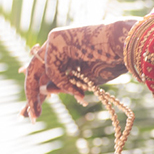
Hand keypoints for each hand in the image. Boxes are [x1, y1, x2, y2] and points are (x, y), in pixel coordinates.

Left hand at [20, 19, 137, 117]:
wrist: (127, 45)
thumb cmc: (112, 62)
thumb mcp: (85, 81)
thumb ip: (64, 85)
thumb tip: (44, 91)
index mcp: (64, 55)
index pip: (43, 75)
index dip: (37, 93)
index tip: (29, 112)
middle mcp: (57, 46)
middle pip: (35, 72)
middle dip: (31, 95)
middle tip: (26, 116)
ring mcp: (55, 40)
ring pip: (37, 71)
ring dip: (34, 95)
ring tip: (34, 113)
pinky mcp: (56, 37)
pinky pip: (52, 68)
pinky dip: (63, 84)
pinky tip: (78, 92)